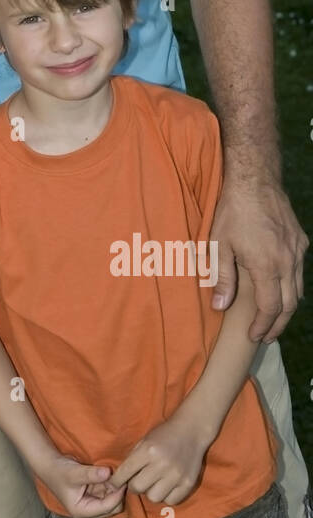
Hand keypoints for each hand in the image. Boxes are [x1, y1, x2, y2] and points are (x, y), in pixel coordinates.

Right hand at [44, 455, 125, 517]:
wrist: (50, 466)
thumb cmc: (59, 471)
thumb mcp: (74, 473)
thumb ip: (91, 474)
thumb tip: (108, 472)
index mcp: (82, 512)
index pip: (107, 508)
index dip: (117, 495)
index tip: (123, 480)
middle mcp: (88, 513)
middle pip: (112, 508)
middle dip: (117, 494)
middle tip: (121, 477)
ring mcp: (92, 506)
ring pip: (112, 502)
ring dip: (115, 490)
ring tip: (116, 475)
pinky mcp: (94, 498)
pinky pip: (108, 495)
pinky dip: (111, 487)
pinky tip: (112, 476)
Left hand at [111, 413, 207, 505]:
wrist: (191, 431)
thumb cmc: (164, 435)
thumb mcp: (144, 441)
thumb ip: (132, 459)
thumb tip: (118, 480)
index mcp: (147, 451)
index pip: (125, 472)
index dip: (116, 481)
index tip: (112, 485)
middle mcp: (161, 464)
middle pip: (138, 488)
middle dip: (134, 486)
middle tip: (138, 481)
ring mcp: (176, 475)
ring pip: (154, 497)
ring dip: (151, 492)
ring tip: (154, 483)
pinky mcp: (188, 483)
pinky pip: (171, 501)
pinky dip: (166, 496)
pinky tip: (166, 487)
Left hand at [209, 174, 306, 341]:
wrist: (255, 180)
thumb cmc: (232, 211)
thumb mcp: (218, 245)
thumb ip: (221, 278)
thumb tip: (220, 307)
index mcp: (267, 265)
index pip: (270, 308)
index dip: (263, 326)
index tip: (254, 336)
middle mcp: (287, 261)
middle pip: (289, 304)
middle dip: (278, 324)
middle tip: (266, 337)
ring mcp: (297, 250)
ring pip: (297, 289)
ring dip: (286, 308)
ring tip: (273, 320)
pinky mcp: (300, 241)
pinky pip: (299, 271)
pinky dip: (291, 287)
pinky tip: (279, 290)